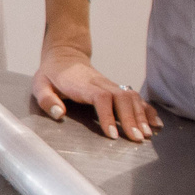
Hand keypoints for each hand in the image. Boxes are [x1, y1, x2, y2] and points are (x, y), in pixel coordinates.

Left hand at [32, 47, 160, 141]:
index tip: (112, 134)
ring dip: (140, 115)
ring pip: (131, 96)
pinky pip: (135, 96)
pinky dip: (146, 110)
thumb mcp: (40, 84)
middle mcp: (100, 83)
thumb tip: (58, 113)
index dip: (108, 115)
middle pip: (121, 98)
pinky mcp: (116, 88)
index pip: (100, 97)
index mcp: (82, 85)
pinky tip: (154, 123)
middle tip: (136, 139)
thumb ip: (46, 99)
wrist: (65, 55)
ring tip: (146, 135)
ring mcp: (110, 84)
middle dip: (130, 119)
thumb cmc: (52, 74)